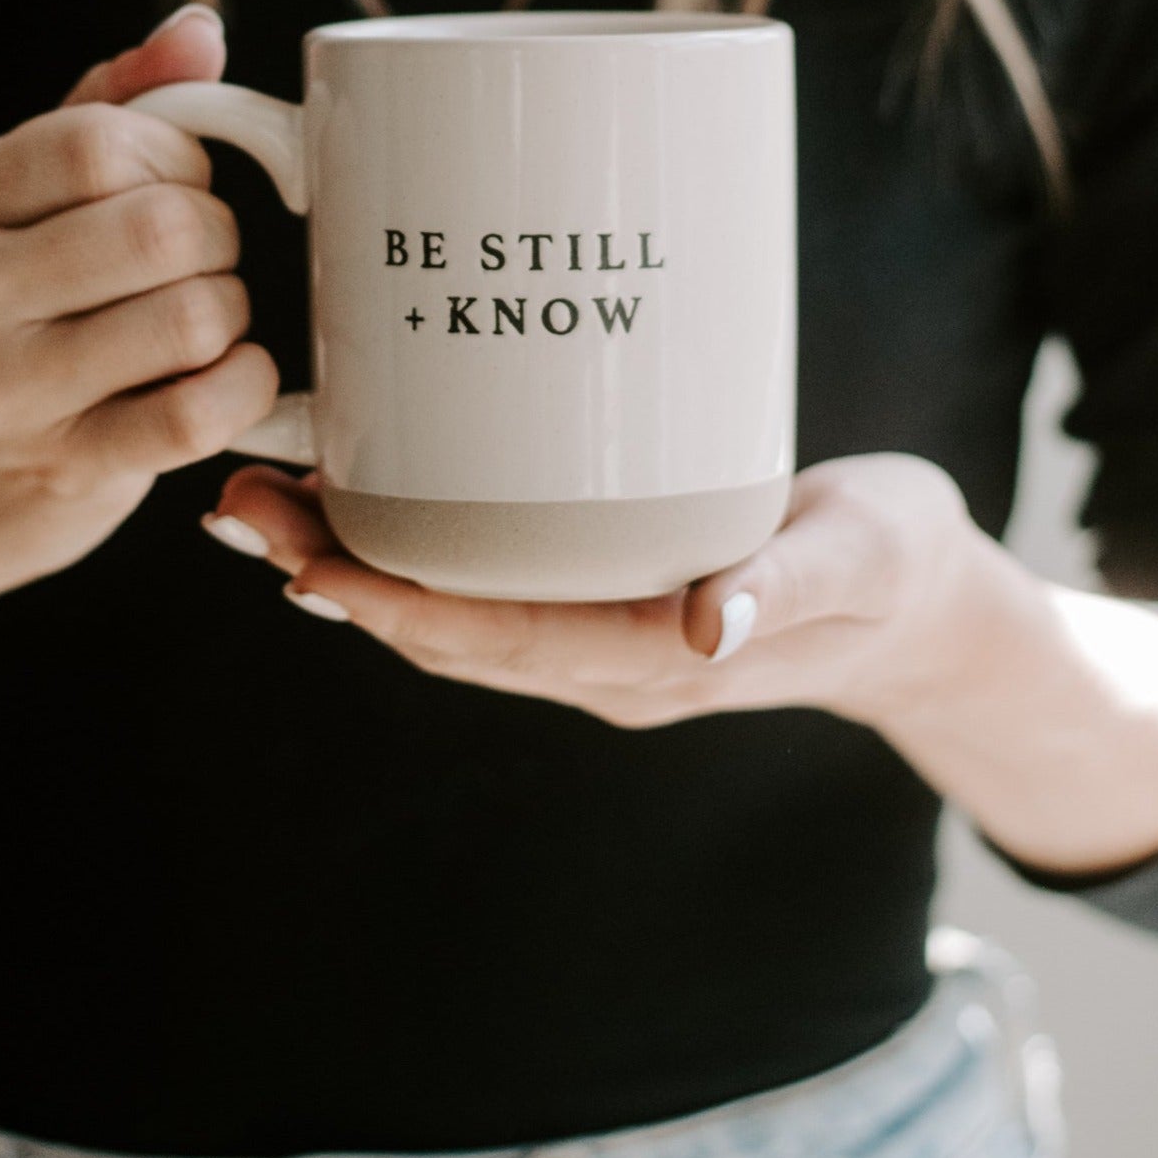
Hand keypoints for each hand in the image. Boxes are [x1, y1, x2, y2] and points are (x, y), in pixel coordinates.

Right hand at [0, 5, 279, 603]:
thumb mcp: (4, 207)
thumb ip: (102, 110)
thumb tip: (199, 32)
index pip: (107, 143)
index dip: (180, 161)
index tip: (180, 188)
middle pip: (165, 228)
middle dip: (218, 238)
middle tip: (204, 262)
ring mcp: (7, 389)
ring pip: (193, 316)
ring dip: (232, 316)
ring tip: (206, 324)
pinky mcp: (66, 470)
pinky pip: (200, 413)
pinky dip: (246, 387)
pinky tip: (227, 379)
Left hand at [205, 456, 1157, 875]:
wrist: (916, 607)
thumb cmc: (896, 570)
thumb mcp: (863, 560)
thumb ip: (790, 586)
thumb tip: (709, 621)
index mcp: (660, 663)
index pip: (505, 645)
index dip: (402, 611)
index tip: (308, 566)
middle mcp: (609, 664)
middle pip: (450, 633)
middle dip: (342, 577)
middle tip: (240, 506)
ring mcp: (599, 639)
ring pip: (454, 616)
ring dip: (357, 565)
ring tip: (264, 496)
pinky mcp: (601, 601)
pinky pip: (488, 589)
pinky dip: (415, 551)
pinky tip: (365, 493)